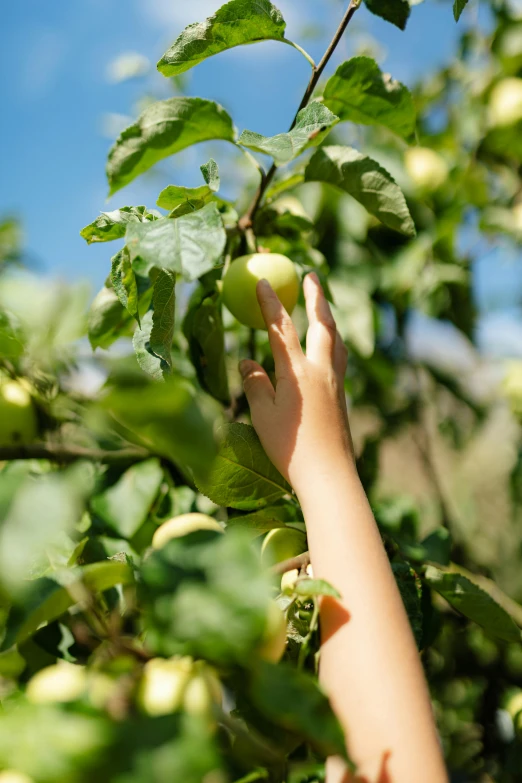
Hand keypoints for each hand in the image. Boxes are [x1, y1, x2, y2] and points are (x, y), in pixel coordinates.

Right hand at [239, 272, 353, 497]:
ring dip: (329, 317)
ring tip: (323, 305)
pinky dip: (333, 341)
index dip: (271, 304)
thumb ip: (255, 384)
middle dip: (316, 297)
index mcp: (298, 372)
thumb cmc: (289, 448)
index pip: (281, 329)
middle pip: (323, 324)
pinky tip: (329, 347)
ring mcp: (336, 383)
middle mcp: (322, 371)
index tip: (263, 281)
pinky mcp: (342, 397)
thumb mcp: (262, 415)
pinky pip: (339, 358)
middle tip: (311, 275)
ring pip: (336, 340)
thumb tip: (247, 361)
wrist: (329, 475)